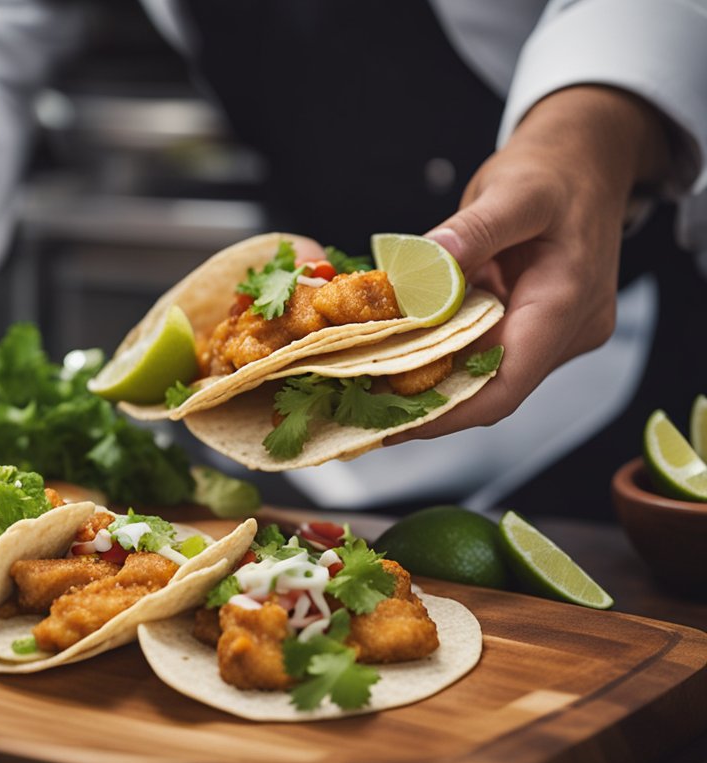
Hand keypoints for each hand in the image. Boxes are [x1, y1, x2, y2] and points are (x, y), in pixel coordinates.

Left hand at [390, 86, 671, 441]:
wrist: (584, 157)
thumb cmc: (554, 170)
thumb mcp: (514, 191)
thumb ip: (474, 230)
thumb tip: (429, 262)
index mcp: (567, 303)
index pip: (507, 382)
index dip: (448, 411)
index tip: (394, 424)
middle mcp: (566, 330)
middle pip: (491, 386)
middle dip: (426, 401)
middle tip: (359, 407)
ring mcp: (550, 331)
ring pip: (483, 371)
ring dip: (429, 380)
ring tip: (364, 386)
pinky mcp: (530, 324)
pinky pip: (481, 349)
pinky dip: (439, 354)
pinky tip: (392, 356)